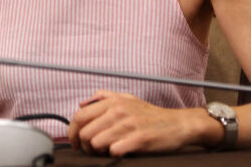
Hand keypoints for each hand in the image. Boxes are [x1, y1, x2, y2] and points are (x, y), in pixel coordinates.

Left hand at [68, 90, 206, 156]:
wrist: (179, 124)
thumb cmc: (150, 114)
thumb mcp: (126, 98)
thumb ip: (103, 97)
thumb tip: (81, 103)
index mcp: (112, 101)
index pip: (79, 117)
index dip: (71, 132)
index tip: (75, 142)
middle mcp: (118, 111)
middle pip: (85, 133)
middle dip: (84, 146)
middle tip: (91, 151)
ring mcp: (129, 125)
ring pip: (96, 143)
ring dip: (97, 152)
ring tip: (105, 152)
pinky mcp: (139, 139)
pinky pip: (114, 151)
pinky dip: (113, 154)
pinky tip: (119, 152)